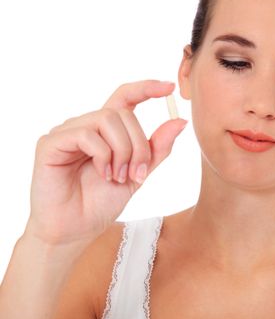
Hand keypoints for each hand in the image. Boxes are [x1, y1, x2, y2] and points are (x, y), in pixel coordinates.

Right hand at [25, 80, 187, 245]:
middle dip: (139, 144)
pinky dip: (103, 155)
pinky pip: (86, 134)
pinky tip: (103, 175)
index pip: (125, 98)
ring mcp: (66, 133)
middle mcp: (86, 126)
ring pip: (107, 119)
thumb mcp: (138, 175)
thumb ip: (156, 149)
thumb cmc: (101, 203)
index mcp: (106, 132)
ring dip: (122, 151)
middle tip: (137, 174)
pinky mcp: (51, 143)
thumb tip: (180, 122)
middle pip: (122, 113)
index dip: (146, 89)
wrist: (75, 231)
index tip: (170, 88)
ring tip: (118, 177)